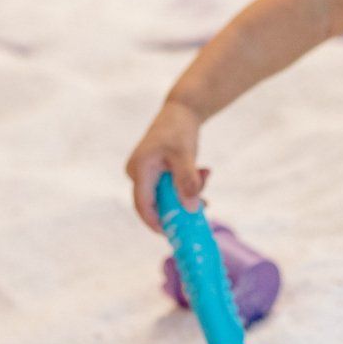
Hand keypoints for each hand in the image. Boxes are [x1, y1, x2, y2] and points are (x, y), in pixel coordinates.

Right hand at [125, 100, 207, 232]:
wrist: (182, 109)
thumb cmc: (179, 129)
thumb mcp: (185, 156)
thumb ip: (187, 182)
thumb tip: (191, 208)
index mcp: (139, 169)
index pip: (143, 205)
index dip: (155, 222)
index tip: (173, 234)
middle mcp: (138, 173)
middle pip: (156, 202)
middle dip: (179, 205)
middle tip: (203, 205)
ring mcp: (146, 172)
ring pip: (165, 195)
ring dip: (186, 193)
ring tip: (205, 177)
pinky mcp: (155, 171)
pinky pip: (169, 187)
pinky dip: (185, 186)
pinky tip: (202, 175)